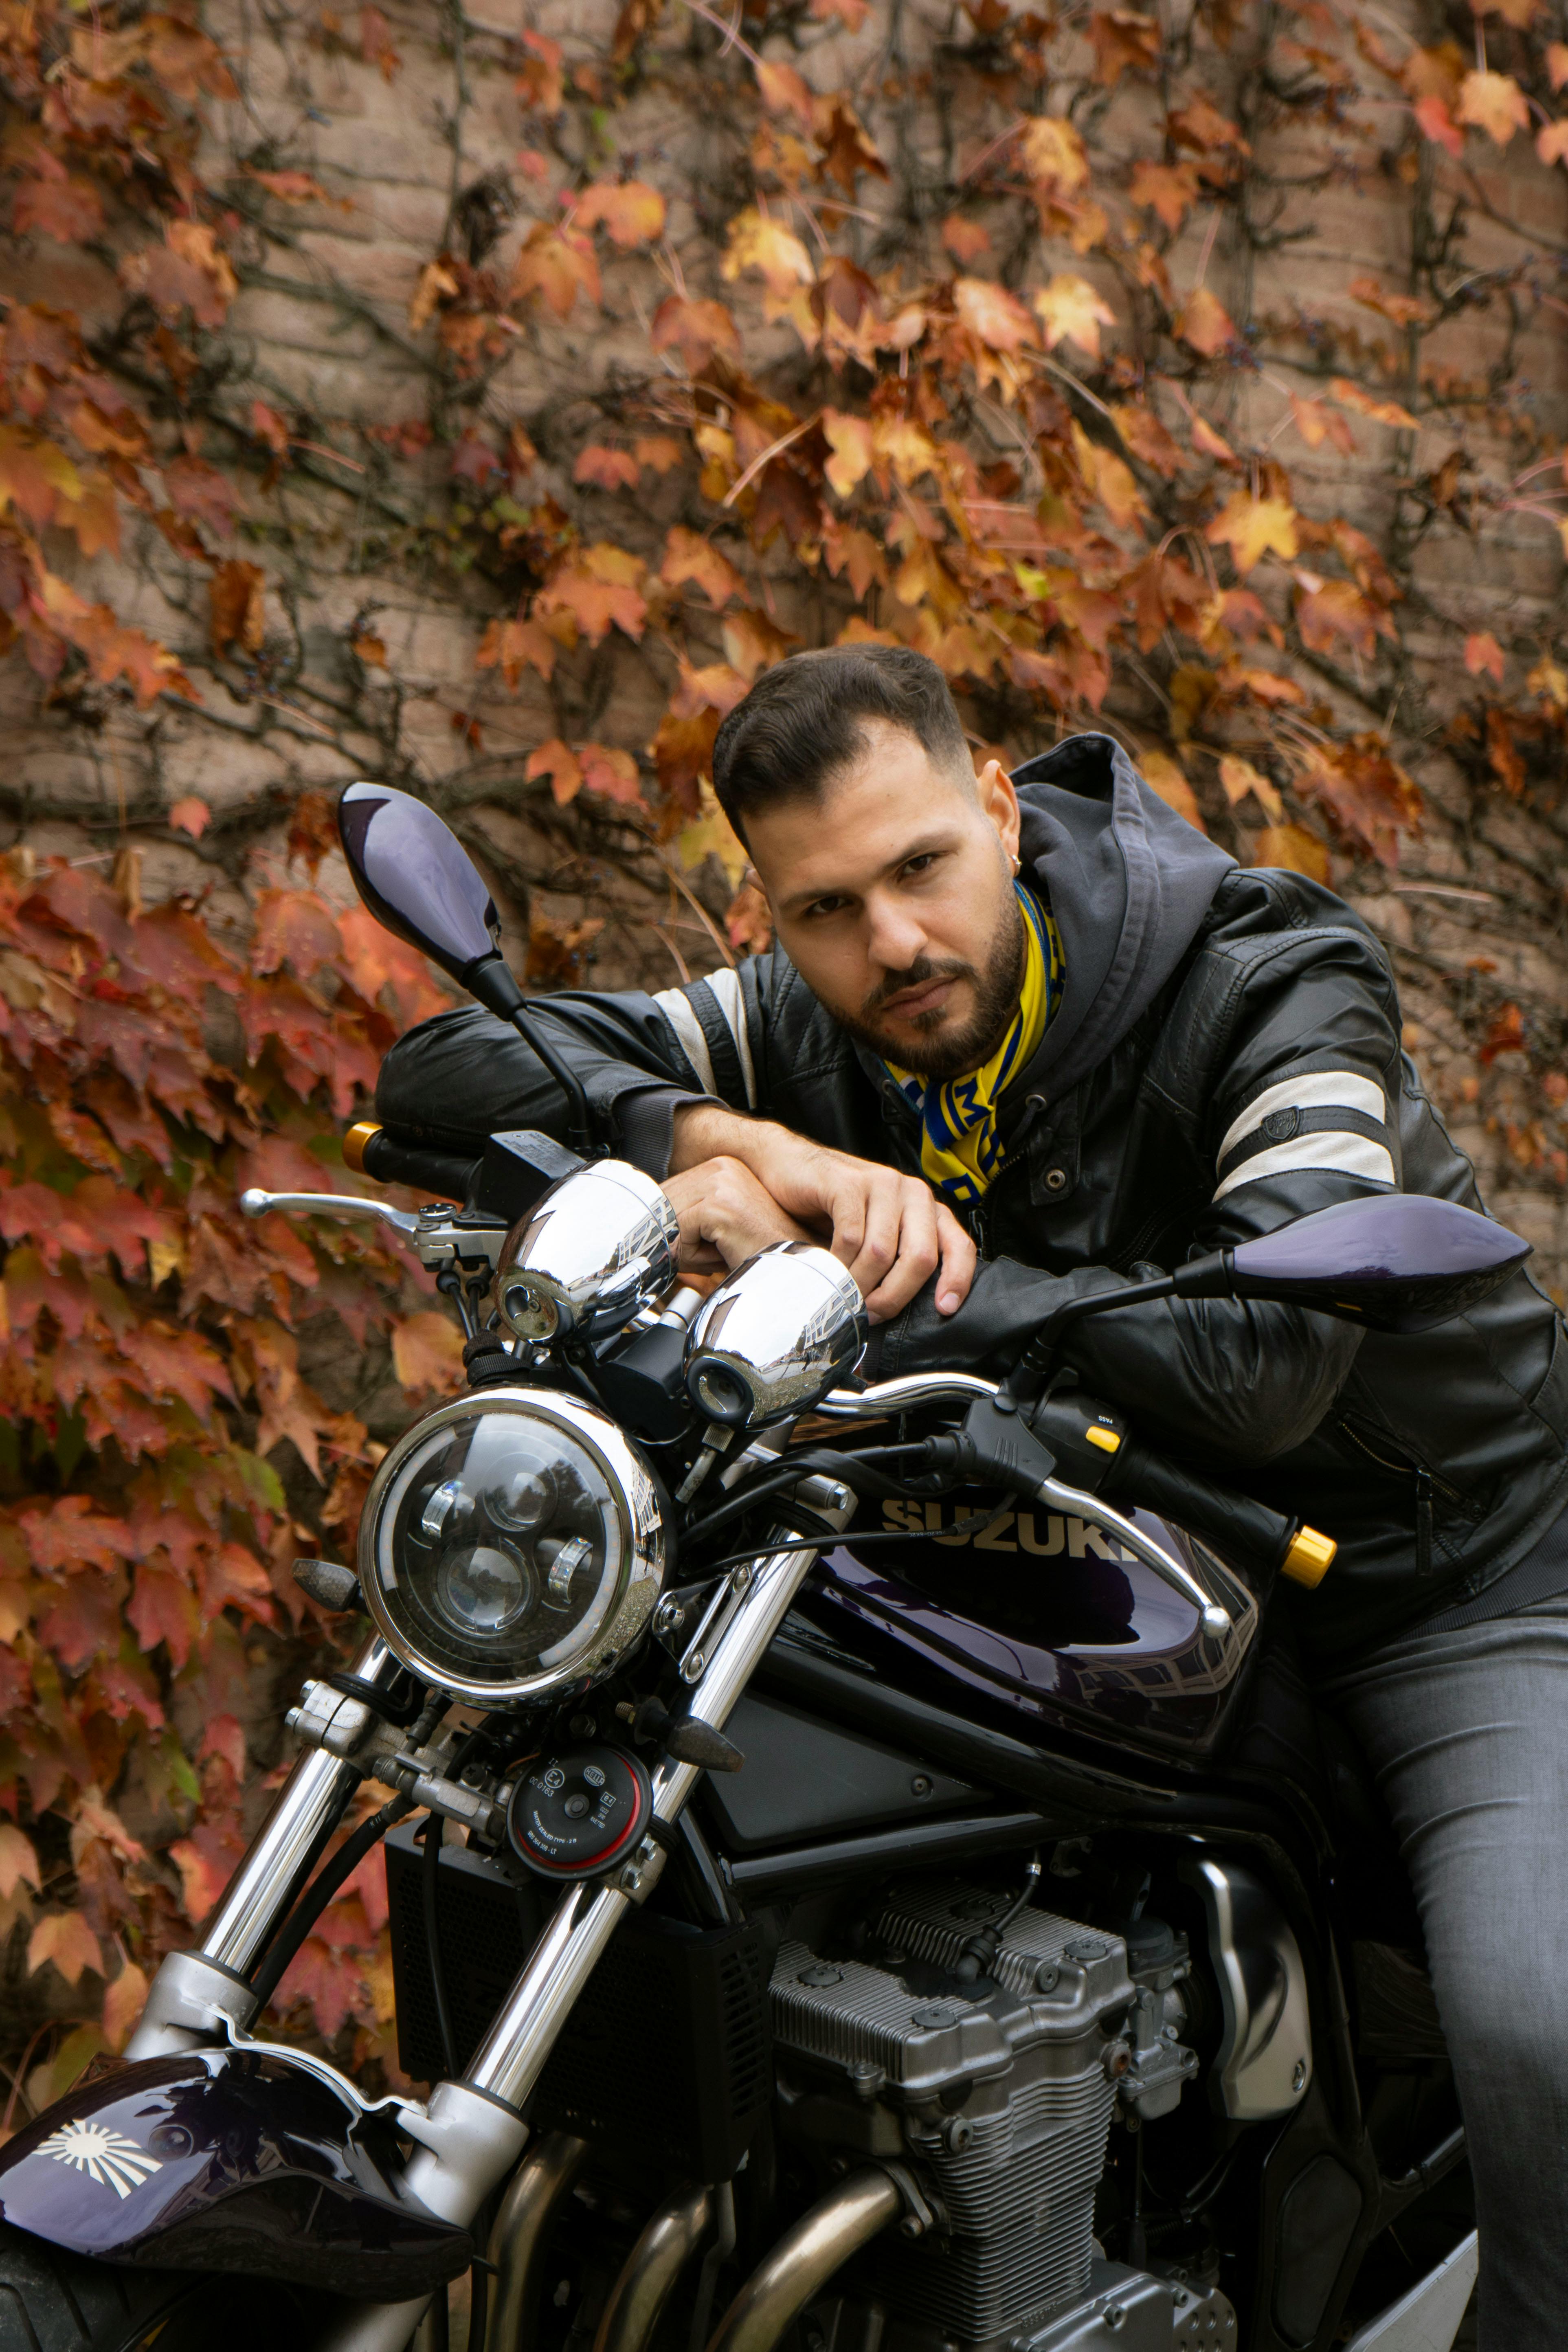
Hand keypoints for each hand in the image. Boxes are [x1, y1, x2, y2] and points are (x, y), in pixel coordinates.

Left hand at [661, 1156, 813, 1274]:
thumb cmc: (759, 1253)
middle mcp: (722, 1167)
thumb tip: (654, 1224)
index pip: (670, 1192)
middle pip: (665, 1204)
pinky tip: (723, 1255)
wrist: (790, 1272)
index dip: (674, 1225)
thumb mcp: (716, 1228)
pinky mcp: (721, 1205)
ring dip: (688, 1248)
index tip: (692, 1244)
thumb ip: (687, 1218)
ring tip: (720, 1254)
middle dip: (678, 1237)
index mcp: (723, 1167)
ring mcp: (722, 1183)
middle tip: (709, 1255)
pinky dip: (694, 1255)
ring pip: (671, 1220)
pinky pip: (681, 1233)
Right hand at [671, 1107, 976, 1324]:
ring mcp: (882, 1184)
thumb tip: (904, 1311)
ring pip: (882, 1252)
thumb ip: (895, 1261)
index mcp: (925, 1208)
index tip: (944, 1310)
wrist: (788, 1167)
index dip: (957, 1280)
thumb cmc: (832, 1208)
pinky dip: (839, 1262)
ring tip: (844, 1294)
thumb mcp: (873, 1234)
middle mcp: (911, 1192)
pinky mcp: (849, 1183)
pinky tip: (828, 1268)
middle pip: (921, 1257)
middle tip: (871, 1313)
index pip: (958, 1245)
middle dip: (895, 1295)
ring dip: (860, 1283)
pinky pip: (851, 1238)